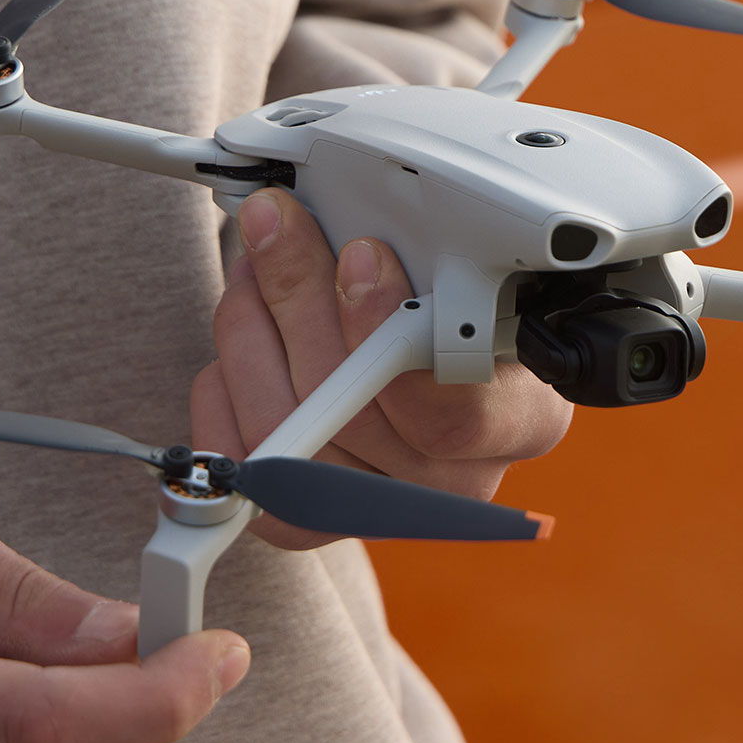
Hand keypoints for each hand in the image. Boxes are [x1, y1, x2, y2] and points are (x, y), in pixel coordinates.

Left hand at [196, 189, 572, 551]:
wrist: (422, 373)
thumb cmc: (453, 314)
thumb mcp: (472, 278)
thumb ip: (436, 262)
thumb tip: (356, 222)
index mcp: (519, 422)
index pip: (458, 408)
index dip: (392, 330)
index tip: (360, 255)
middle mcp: (454, 483)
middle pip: (353, 414)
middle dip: (300, 300)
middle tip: (276, 228)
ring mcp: (380, 507)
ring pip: (286, 434)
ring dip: (251, 333)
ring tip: (254, 272)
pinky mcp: (308, 519)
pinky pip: (243, 463)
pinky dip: (224, 390)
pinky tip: (241, 344)